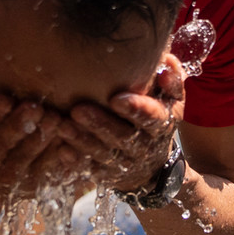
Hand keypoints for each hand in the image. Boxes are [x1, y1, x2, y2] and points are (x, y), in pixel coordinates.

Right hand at [0, 94, 70, 203]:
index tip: (5, 99)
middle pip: (1, 140)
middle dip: (19, 123)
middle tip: (35, 107)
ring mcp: (6, 175)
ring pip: (25, 154)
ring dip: (41, 136)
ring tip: (55, 118)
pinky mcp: (29, 184)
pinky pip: (44, 167)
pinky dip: (56, 151)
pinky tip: (66, 134)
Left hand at [60, 56, 186, 190]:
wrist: (152, 165)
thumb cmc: (156, 117)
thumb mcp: (172, 100)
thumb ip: (171, 79)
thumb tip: (166, 60)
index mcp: (161, 125)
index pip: (151, 118)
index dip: (136, 110)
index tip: (115, 99)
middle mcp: (144, 147)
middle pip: (122, 137)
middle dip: (100, 124)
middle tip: (78, 110)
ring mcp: (124, 163)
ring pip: (102, 153)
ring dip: (82, 140)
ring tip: (62, 126)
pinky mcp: (106, 174)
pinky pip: (90, 169)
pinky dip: (75, 160)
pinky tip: (61, 149)